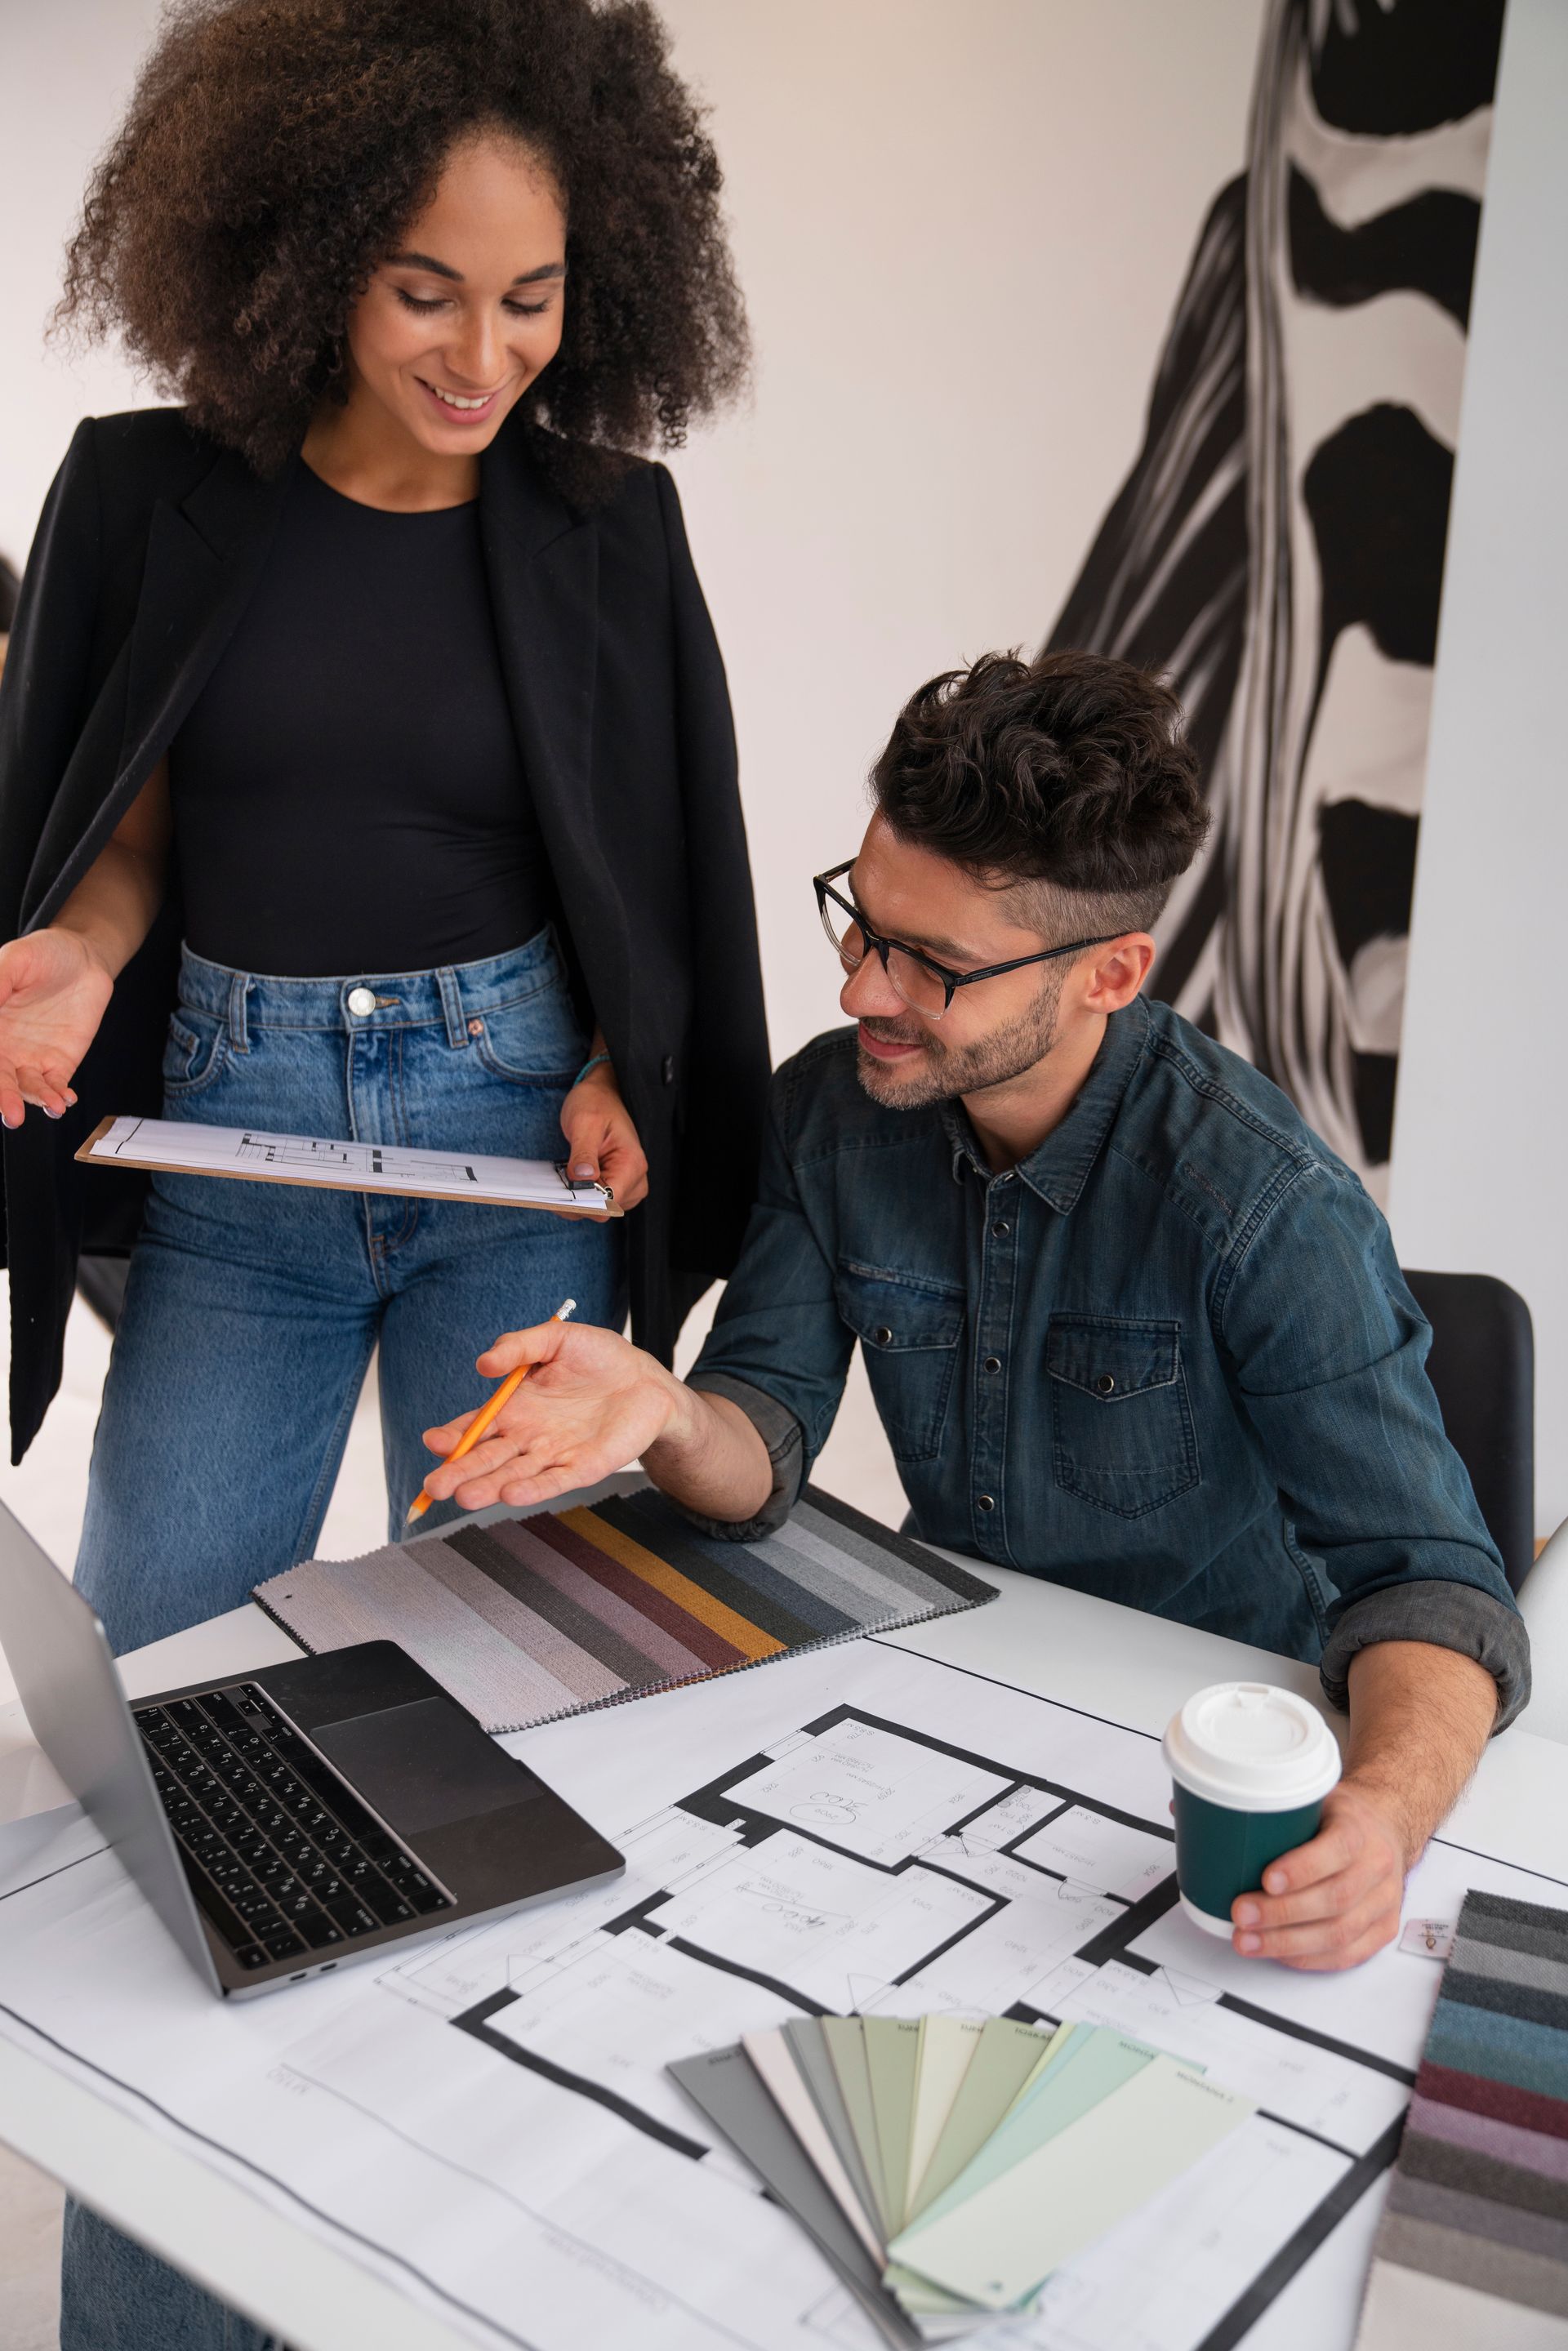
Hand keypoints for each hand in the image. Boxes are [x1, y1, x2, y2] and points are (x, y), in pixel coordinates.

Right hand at [0, 928, 114, 1127]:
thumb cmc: (43, 953)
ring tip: (53, 1105)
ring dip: (37, 1100)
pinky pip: (56, 1085)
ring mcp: (31, 1056)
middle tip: (12, 1115)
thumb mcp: (13, 962)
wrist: (83, 957)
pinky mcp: (60, 1062)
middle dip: (5, 1098)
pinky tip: (64, 1099)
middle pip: (0, 1079)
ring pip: (28, 1087)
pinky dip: (59, 1095)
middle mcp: (5, 1046)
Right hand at [421, 1317, 684, 1512]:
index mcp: (514, 1407)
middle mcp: (527, 1436)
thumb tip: (483, 1364)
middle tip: (434, 1487)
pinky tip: (511, 1495)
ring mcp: (553, 1454)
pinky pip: (554, 1481)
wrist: (646, 1379)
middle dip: (459, 1472)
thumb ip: (518, 1346)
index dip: (452, 1436)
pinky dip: (533, 1489)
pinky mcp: (583, 1467)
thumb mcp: (556, 1339)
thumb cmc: (599, 1357)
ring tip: (464, 1496)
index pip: (474, 1427)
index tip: (434, 1443)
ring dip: (488, 1487)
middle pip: (486, 1458)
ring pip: (513, 1474)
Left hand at [559, 1062, 648, 1212]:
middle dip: (576, 1201)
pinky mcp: (617, 1186)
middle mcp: (635, 1180)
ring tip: (563, 1176)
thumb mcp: (584, 1122)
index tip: (559, 1192)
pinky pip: (597, 1203)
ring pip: (598, 1210)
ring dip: (576, 1199)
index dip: (582, 1202)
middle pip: (603, 1211)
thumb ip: (583, 1153)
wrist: (602, 1094)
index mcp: (632, 1164)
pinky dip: (580, 1196)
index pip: (608, 1202)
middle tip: (557, 1181)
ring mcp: (628, 1186)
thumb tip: (581, 1179)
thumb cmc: (596, 1103)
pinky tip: (569, 1180)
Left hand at [1229, 1779, 1405, 1970]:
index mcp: (1359, 1829)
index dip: (1303, 1868)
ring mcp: (1383, 1902)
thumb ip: (1275, 1814)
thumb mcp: (1312, 1801)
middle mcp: (1376, 1866)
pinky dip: (1307, 1958)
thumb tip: (1203, 1820)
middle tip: (1242, 1914)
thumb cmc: (1338, 1818)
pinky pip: (1347, 1954)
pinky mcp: (1382, 1929)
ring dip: (1288, 1943)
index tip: (1266, 1879)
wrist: (1382, 1830)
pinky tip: (1278, 1952)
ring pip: (1340, 1933)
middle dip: (1282, 1913)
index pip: (1339, 1848)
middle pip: (1336, 1898)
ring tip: (1248, 1941)